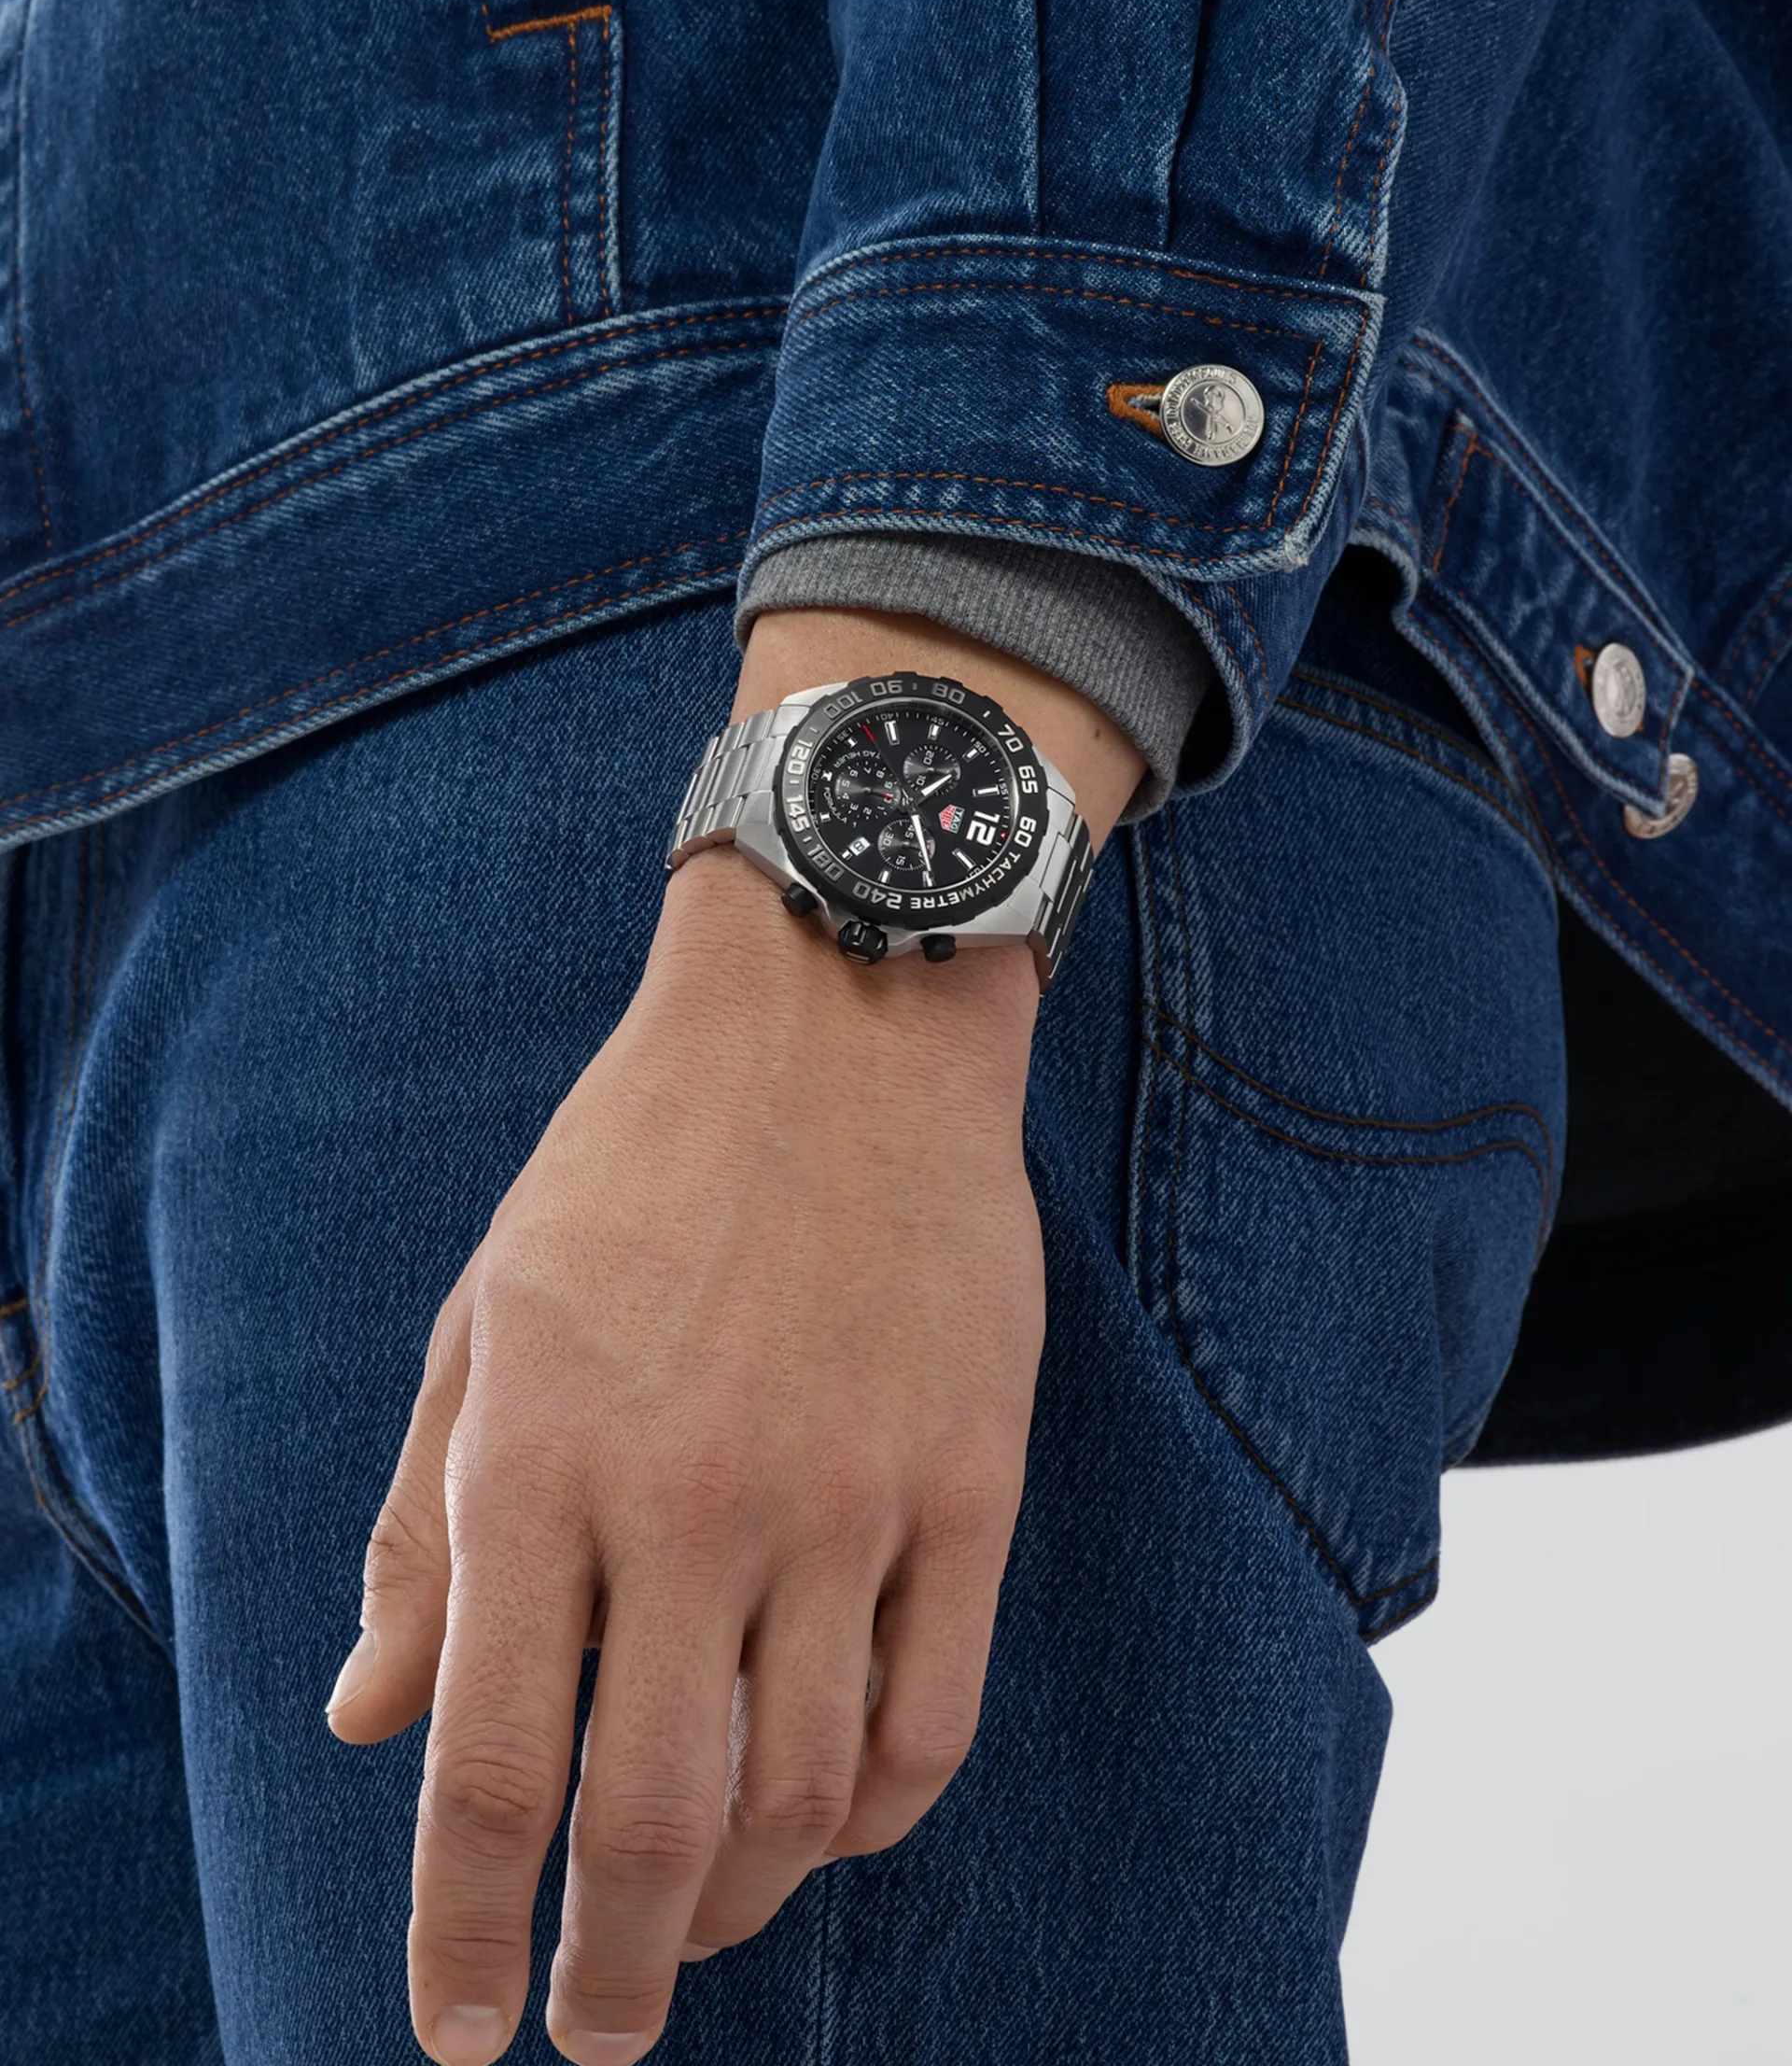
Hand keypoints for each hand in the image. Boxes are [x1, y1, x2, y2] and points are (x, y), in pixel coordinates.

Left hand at [327, 847, 1045, 2065]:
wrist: (837, 1023)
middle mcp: (691, 1500)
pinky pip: (931, 1711)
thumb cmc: (632, 1167)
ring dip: (740, 1901)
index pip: (489, 1771)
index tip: (457, 2036)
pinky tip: (833, 1825)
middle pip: (648, 1822)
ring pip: (803, 1794)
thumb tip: (365, 1724)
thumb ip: (422, 1533)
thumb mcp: (482, 1323)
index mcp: (541, 1458)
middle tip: (594, 2032)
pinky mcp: (969, 1479)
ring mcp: (848, 1494)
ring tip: (696, 1925)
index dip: (462, 1937)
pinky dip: (877, 1814)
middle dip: (608, 1973)